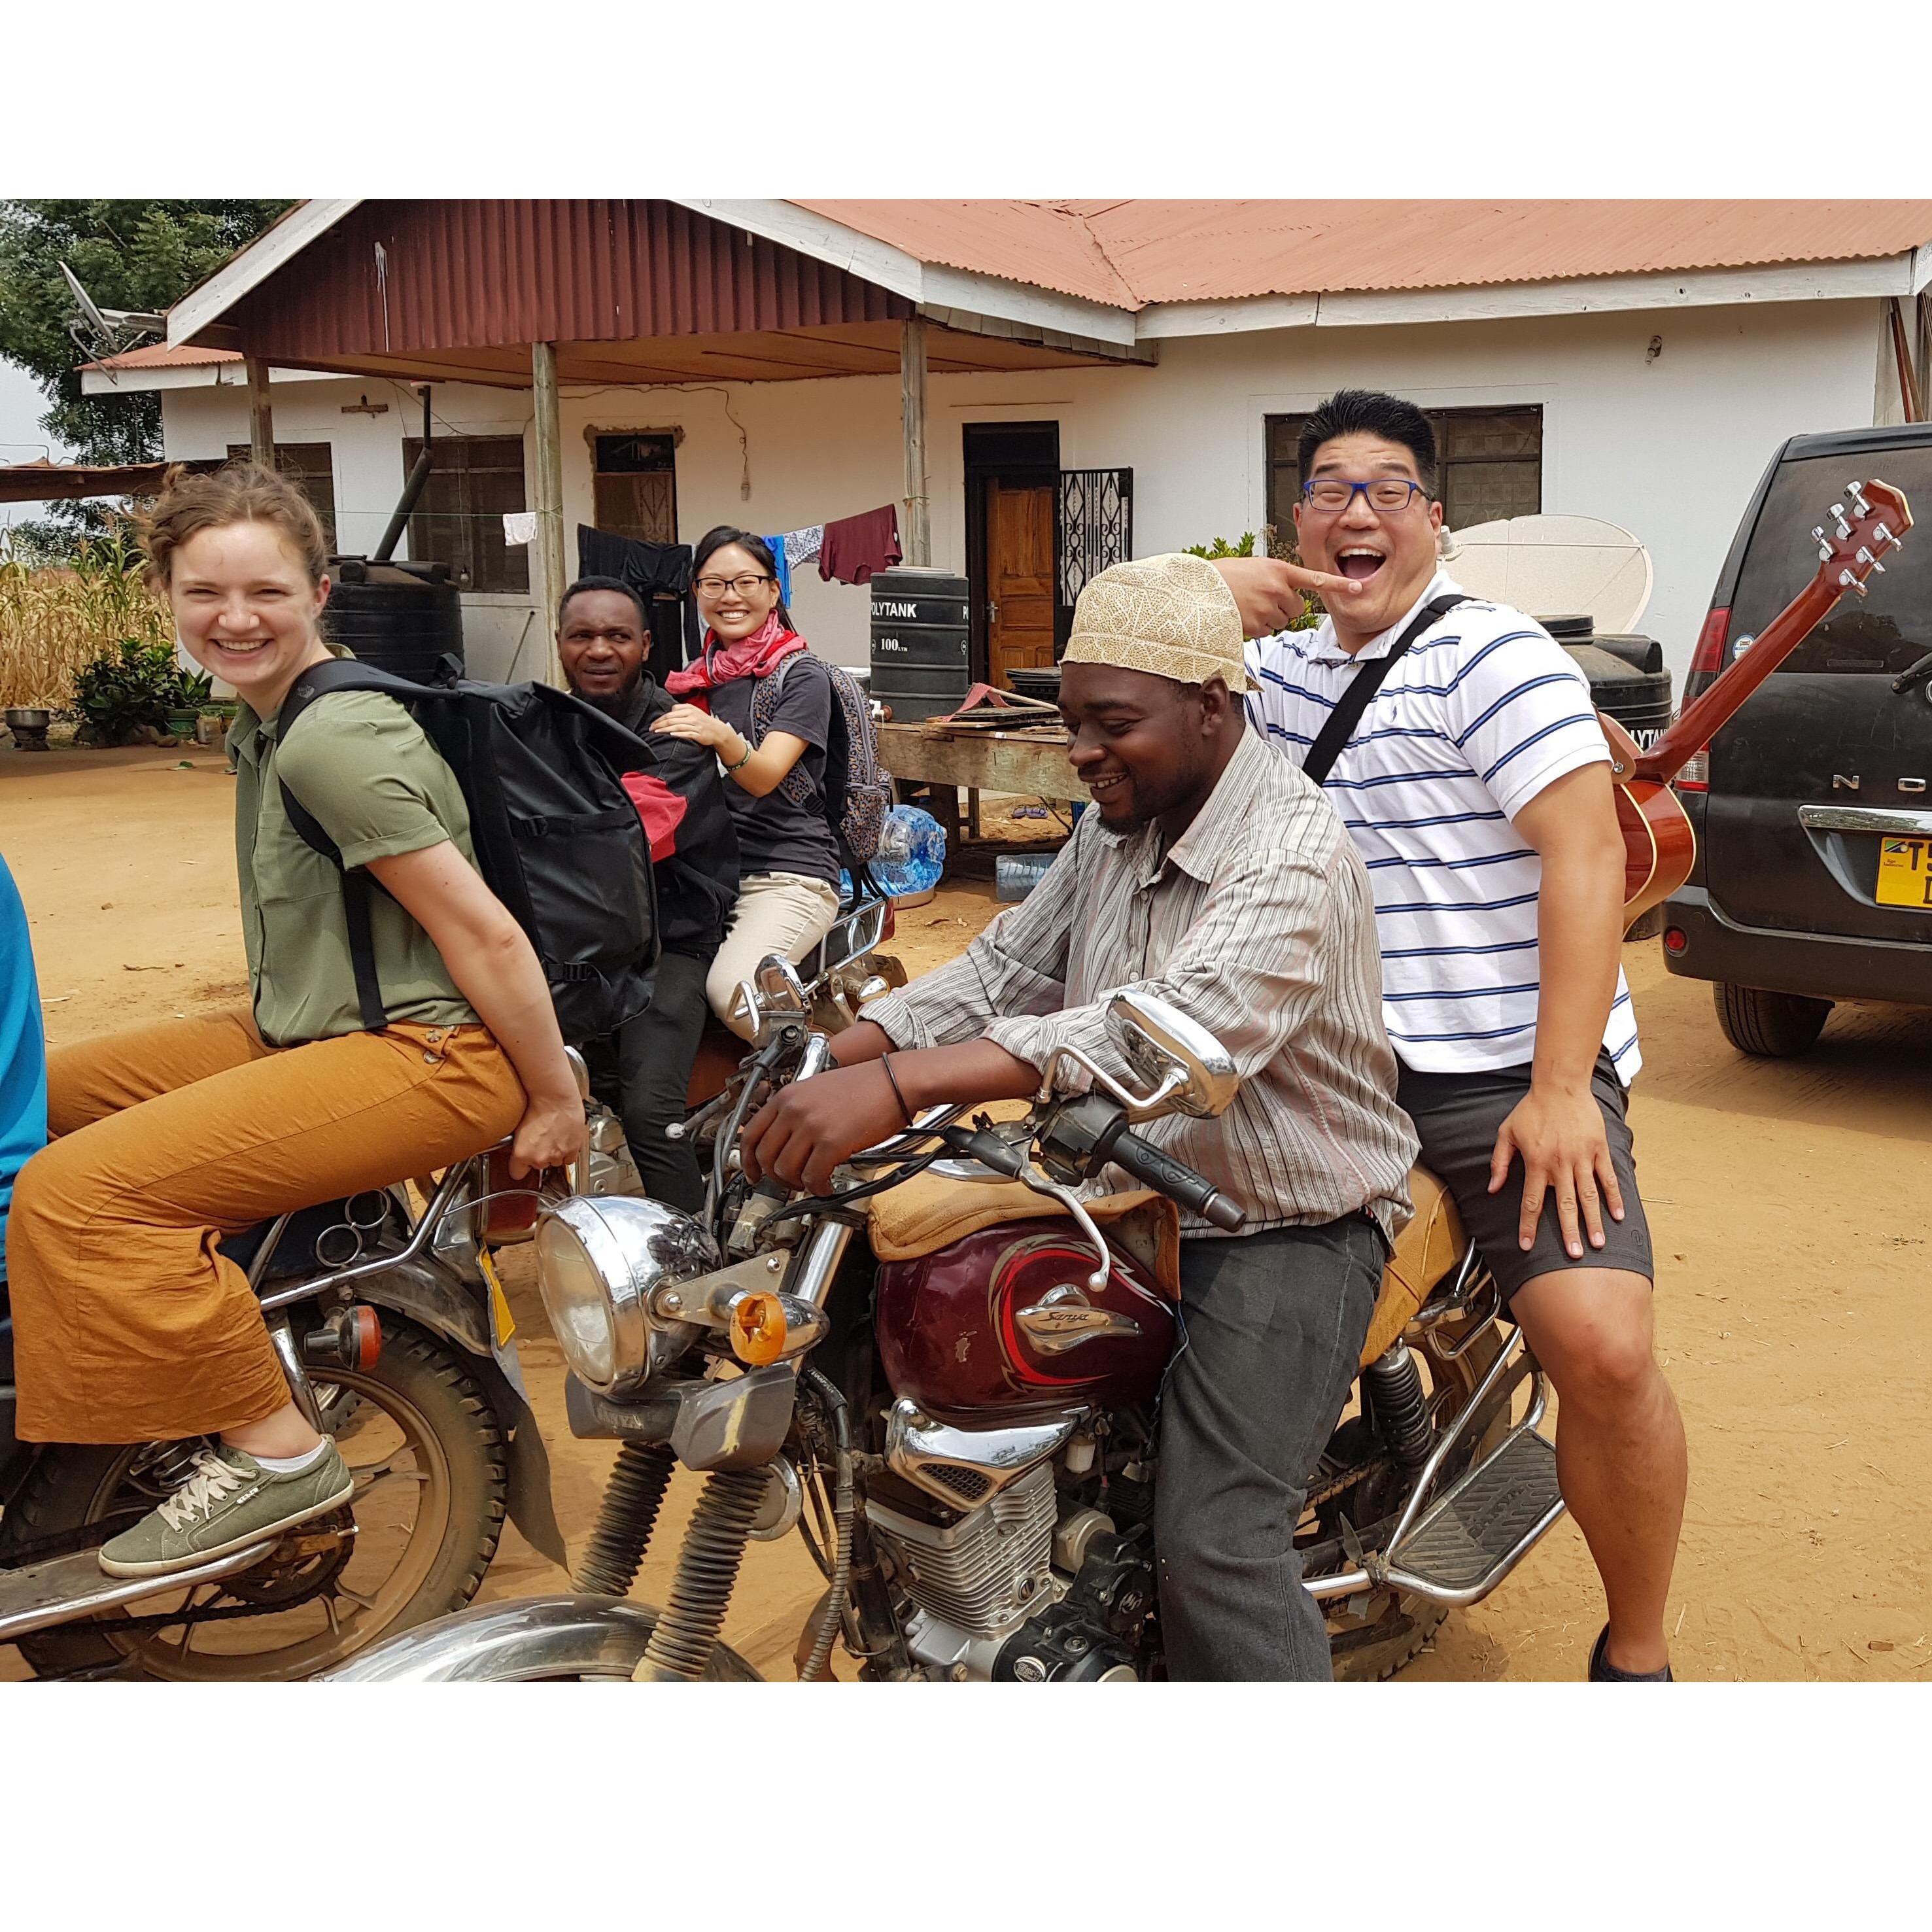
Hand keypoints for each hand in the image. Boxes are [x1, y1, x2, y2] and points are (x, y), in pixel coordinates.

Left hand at [507, 1092, 586, 1179]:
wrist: (555, 1097)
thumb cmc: (537, 1106)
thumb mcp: (518, 1128)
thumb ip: (519, 1146)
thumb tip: (518, 1150)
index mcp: (522, 1154)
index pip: (516, 1174)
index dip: (519, 1168)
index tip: (521, 1164)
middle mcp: (539, 1158)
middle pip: (537, 1167)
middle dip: (539, 1156)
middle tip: (540, 1141)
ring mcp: (557, 1155)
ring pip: (554, 1162)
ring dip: (554, 1153)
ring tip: (553, 1136)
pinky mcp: (572, 1151)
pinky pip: (569, 1159)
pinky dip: (567, 1152)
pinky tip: (563, 1139)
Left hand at [650, 703, 730, 750]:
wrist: (718, 730)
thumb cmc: (703, 721)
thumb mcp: (694, 711)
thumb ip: (681, 710)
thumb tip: (670, 711)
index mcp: (689, 709)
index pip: (670, 713)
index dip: (660, 718)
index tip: (653, 723)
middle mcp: (691, 716)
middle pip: (671, 719)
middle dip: (659, 724)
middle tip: (651, 728)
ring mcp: (695, 725)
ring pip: (676, 726)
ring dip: (665, 729)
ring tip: (656, 732)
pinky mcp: (698, 734)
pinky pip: (686, 733)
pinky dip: (678, 734)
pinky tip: (671, 735)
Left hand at [741, 1061, 907, 1193]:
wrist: (896, 1081)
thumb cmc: (866, 1085)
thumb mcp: (818, 1090)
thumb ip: (796, 1111)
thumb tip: (784, 1140)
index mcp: (788, 1096)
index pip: (751, 1134)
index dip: (748, 1161)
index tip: (753, 1173)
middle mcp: (794, 1109)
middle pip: (765, 1156)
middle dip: (774, 1177)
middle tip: (788, 1183)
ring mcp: (811, 1125)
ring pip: (785, 1170)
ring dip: (797, 1184)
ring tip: (812, 1183)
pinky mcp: (832, 1142)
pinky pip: (813, 1177)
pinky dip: (818, 1188)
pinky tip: (827, 1186)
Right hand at [1211, 556, 1367, 638]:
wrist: (1198, 590)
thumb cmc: (1222, 577)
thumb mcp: (1253, 567)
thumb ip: (1274, 577)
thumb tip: (1284, 591)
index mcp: (1277, 569)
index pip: (1314, 578)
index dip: (1337, 584)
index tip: (1357, 587)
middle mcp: (1276, 588)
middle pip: (1296, 608)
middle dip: (1284, 608)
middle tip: (1262, 601)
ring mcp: (1267, 607)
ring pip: (1281, 621)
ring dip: (1268, 617)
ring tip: (1246, 606)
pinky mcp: (1257, 625)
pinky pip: (1265, 631)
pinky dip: (1254, 627)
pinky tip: (1240, 615)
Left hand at [1488, 1084, 1625, 1260]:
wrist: (1560, 1086)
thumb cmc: (1531, 1110)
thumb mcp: (1507, 1133)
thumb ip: (1500, 1162)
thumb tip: (1493, 1188)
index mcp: (1536, 1163)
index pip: (1531, 1202)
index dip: (1528, 1226)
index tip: (1527, 1246)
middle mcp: (1560, 1165)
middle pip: (1564, 1205)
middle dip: (1568, 1232)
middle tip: (1574, 1256)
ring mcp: (1582, 1158)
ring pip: (1589, 1196)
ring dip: (1594, 1221)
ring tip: (1598, 1244)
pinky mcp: (1599, 1150)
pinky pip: (1608, 1178)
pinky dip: (1614, 1197)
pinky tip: (1618, 1215)